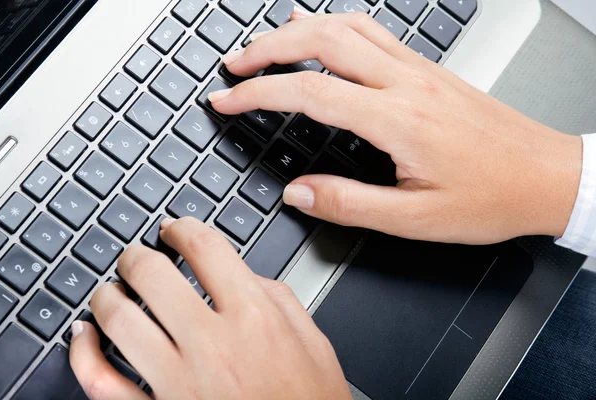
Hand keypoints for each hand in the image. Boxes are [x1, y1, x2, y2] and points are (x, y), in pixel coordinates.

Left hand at [69, 218, 351, 399]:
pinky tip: (84, 336)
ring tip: (112, 292)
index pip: (205, 248)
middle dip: (137, 256)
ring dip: (107, 296)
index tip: (174, 231)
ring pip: (117, 320)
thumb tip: (243, 274)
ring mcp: (178, 383)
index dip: (182, 228)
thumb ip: (279, 298)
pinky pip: (100, 381)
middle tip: (137, 257)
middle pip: (151, 274)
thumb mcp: (314, 344)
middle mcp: (212, 345)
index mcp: (254, 318)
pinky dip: (82, 353)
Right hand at [210, 10, 582, 243]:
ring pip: (348, 27)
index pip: (310, 93)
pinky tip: (324, 34)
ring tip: (266, 45)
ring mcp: (419, 71)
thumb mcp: (415, 220)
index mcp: (398, 121)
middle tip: (235, 66)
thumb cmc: (491, 198)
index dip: (258, 95)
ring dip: (300, 30)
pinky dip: (337, 26)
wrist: (547, 177)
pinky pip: (375, 32)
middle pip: (323, 41)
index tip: (227, 100)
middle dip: (268, 49)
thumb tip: (298, 192)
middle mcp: (406, 84)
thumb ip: (349, 204)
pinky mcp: (429, 71)